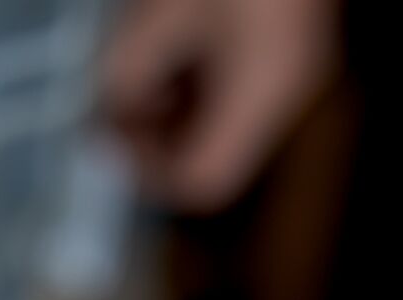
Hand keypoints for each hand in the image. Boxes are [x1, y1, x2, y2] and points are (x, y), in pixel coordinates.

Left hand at [104, 0, 340, 209]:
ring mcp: (294, 65)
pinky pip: (235, 84)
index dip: (146, 170)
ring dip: (171, 104)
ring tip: (139, 59)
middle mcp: (287, 89)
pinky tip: (169, 35)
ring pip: (221, 119)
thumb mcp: (159, 12)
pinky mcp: (288, 42)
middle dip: (154, 133)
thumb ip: (128, 73)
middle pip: (212, 153)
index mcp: (261, 89)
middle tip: (113, 95)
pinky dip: (193, 75)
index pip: (201, 180)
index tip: (109, 130)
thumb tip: (108, 111)